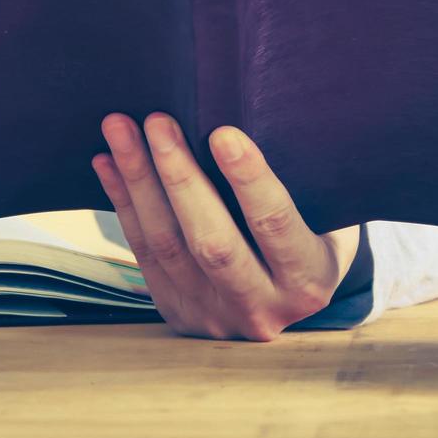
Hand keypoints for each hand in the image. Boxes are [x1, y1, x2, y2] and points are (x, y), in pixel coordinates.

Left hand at [92, 113, 359, 340]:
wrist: (294, 299)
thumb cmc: (316, 234)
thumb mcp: (328, 219)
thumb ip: (298, 186)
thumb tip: (253, 122)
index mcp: (308, 280)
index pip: (275, 224)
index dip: (249, 179)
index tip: (223, 133)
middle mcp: (263, 307)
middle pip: (212, 241)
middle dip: (180, 176)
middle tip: (159, 121)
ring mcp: (215, 316)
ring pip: (167, 246)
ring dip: (140, 182)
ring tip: (121, 130)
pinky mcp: (179, 312)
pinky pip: (144, 254)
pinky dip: (125, 205)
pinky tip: (109, 163)